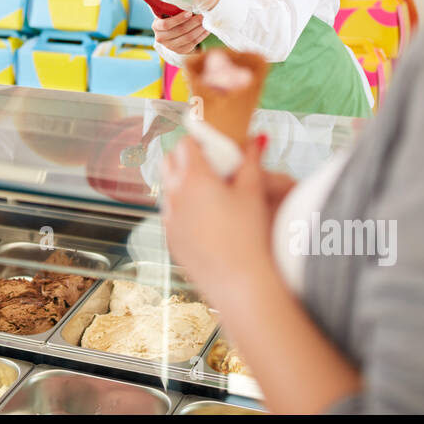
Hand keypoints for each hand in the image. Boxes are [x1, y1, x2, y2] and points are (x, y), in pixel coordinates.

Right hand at [153, 10, 208, 54]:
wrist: (170, 32)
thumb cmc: (171, 17)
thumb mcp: (168, 12)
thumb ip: (174, 8)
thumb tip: (190, 3)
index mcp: (156, 26)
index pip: (166, 24)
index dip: (178, 19)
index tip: (189, 12)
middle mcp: (161, 38)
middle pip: (180, 31)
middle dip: (193, 22)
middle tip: (203, 15)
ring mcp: (170, 46)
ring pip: (188, 38)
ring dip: (199, 29)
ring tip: (206, 22)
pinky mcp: (180, 51)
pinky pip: (193, 44)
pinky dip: (201, 36)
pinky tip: (206, 30)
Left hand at [161, 135, 296, 297]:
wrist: (240, 284)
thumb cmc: (250, 236)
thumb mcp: (254, 192)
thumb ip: (252, 160)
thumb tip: (256, 139)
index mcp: (194, 177)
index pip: (185, 143)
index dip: (200, 140)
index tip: (214, 146)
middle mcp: (174, 195)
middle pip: (168, 161)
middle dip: (185, 158)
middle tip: (211, 167)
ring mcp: (169, 218)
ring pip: (167, 188)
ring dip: (182, 183)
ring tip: (211, 194)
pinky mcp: (170, 239)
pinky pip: (170, 214)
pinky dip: (182, 209)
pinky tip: (206, 219)